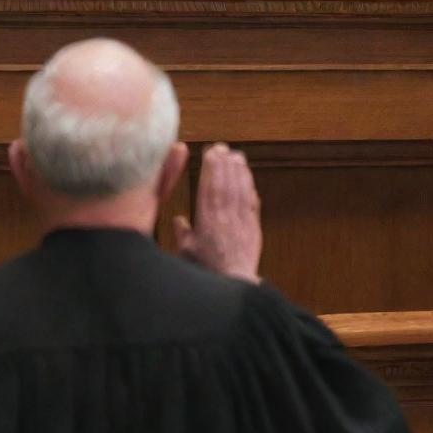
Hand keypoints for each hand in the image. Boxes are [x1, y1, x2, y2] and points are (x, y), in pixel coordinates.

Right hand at [173, 143, 261, 282]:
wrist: (234, 285)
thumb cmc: (207, 271)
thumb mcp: (186, 253)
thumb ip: (183, 234)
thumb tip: (179, 220)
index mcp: (207, 220)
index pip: (209, 187)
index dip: (211, 167)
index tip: (210, 152)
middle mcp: (225, 216)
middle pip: (226, 183)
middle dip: (224, 163)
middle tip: (222, 147)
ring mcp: (241, 220)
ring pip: (240, 189)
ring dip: (239, 170)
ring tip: (236, 155)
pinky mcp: (253, 227)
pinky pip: (252, 201)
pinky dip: (250, 186)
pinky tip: (248, 177)